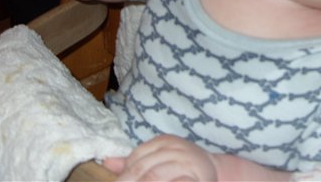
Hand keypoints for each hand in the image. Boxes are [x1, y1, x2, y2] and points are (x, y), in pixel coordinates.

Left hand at [103, 135, 217, 180]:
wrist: (214, 169)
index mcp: (163, 142)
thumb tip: (106, 162)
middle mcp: (175, 149)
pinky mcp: (197, 177)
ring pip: (156, 177)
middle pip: (144, 170)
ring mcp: (187, 163)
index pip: (136, 157)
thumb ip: (134, 162)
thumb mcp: (159, 158)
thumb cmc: (181, 165)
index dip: (125, 176)